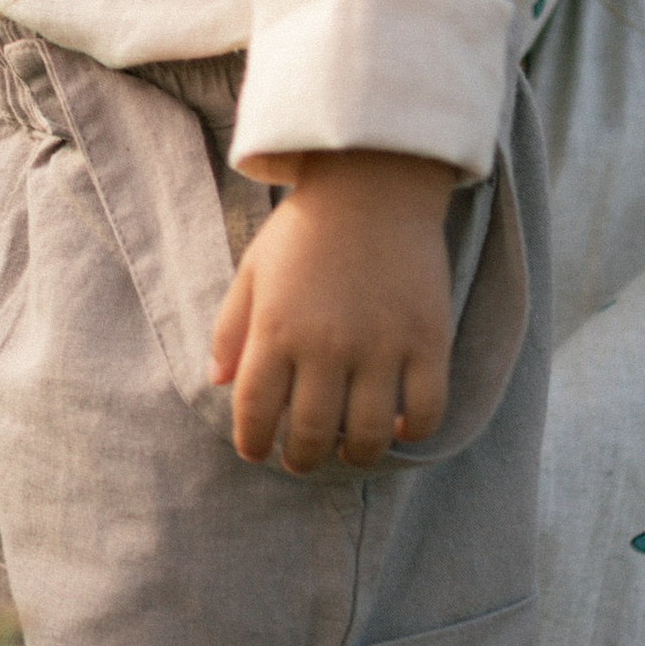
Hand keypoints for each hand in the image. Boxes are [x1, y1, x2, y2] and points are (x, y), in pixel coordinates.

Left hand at [209, 148, 457, 472]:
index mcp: (276, 328)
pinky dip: (411, 432)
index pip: (255, 410)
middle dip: (300, 459)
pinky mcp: (427, 341)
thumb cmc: (306, 228)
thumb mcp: (254, 269)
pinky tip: (395, 427)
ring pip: (367, 435)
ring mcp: (380, 345)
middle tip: (300, 460)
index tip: (255, 451)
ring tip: (346, 452)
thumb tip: (217, 381)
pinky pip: (424, 411)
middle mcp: (326, 344)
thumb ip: (232, 327)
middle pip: (310, 432)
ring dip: (353, 456)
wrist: (374, 184)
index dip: (251, 442)